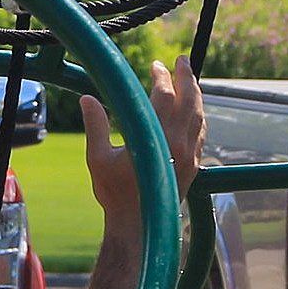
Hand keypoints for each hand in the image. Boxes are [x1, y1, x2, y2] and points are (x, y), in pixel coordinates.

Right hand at [80, 57, 205, 224]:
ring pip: (199, 117)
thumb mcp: (98, 158)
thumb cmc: (116, 194)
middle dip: (186, 77)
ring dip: (195, 96)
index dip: (161, 77)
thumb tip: (87, 99)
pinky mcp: (194, 167)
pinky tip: (193, 114)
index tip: (156, 64)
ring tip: (189, 81)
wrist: (138, 228)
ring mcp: (190, 156)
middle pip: (190, 101)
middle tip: (181, 60)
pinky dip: (198, 117)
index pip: (164, 96)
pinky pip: (201, 134)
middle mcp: (179, 144)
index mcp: (157, 138)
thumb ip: (95, 126)